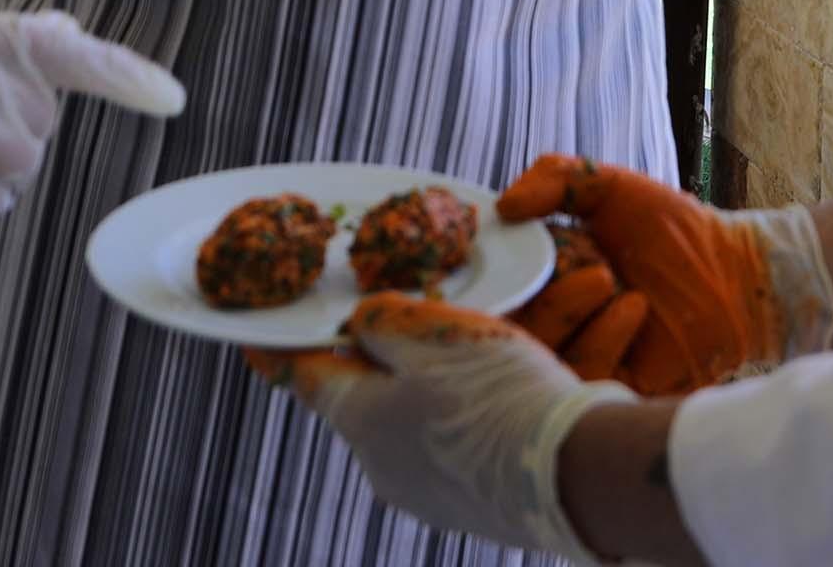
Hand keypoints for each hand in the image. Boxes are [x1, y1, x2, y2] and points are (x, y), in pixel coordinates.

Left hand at [266, 294, 628, 561]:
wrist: (576, 475)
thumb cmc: (498, 394)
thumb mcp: (433, 333)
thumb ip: (381, 323)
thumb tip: (358, 325)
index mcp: (360, 422)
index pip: (304, 378)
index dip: (282, 352)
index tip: (256, 341)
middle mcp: (380, 469)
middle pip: (361, 401)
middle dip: (377, 365)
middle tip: (405, 327)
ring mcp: (424, 498)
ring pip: (406, 427)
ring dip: (423, 393)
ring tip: (470, 362)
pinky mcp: (467, 510)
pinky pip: (446, 452)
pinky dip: (457, 423)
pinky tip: (497, 405)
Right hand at [497, 156, 832, 397]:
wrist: (734, 270)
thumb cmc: (673, 227)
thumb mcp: (610, 187)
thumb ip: (557, 180)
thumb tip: (503, 206)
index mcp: (542, 278)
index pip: (491, 290)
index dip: (488, 276)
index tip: (505, 251)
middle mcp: (554, 323)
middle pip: (504, 330)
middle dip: (527, 294)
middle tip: (567, 260)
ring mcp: (583, 356)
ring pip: (538, 361)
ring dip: (564, 314)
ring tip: (606, 278)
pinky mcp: (616, 389)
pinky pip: (586, 381)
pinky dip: (602, 341)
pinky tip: (634, 306)